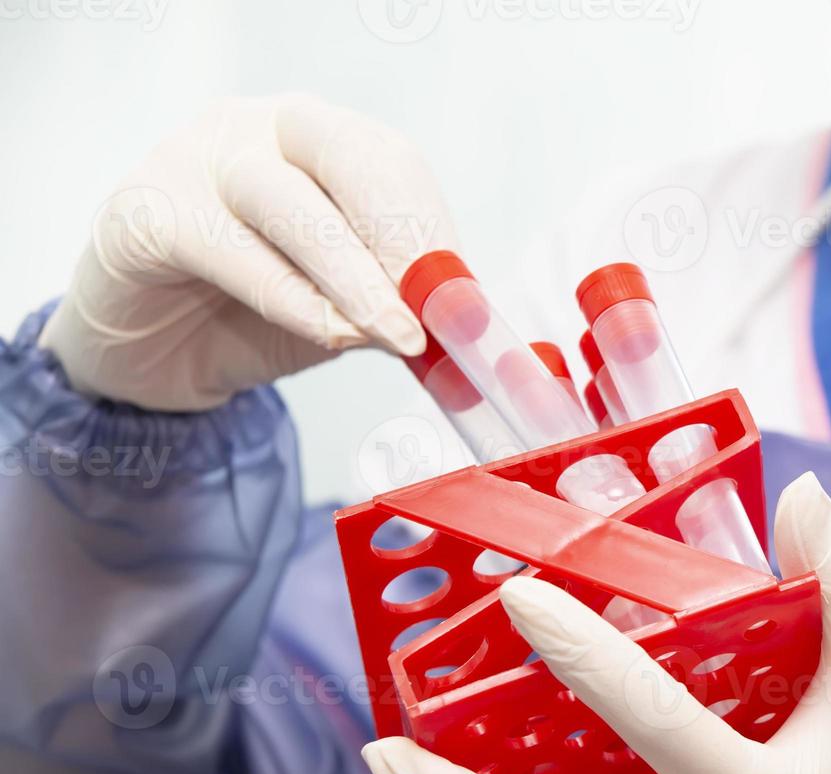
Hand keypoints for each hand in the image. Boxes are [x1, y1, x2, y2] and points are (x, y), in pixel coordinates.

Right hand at [42, 95, 453, 410]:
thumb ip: (387, 302)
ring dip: (351, 273)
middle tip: (433, 308)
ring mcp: (193, 159)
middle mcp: (256, 131)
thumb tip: (446, 316)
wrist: (151, 359)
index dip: (429, 225)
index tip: (462, 294)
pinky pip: (223, 245)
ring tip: (391, 331)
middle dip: (397, 233)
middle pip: (341, 154)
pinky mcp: (142, 211)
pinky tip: (324, 332)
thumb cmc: (250, 317)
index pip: (387, 160)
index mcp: (315, 142)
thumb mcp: (338, 310)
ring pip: (284, 200)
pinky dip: (285, 295)